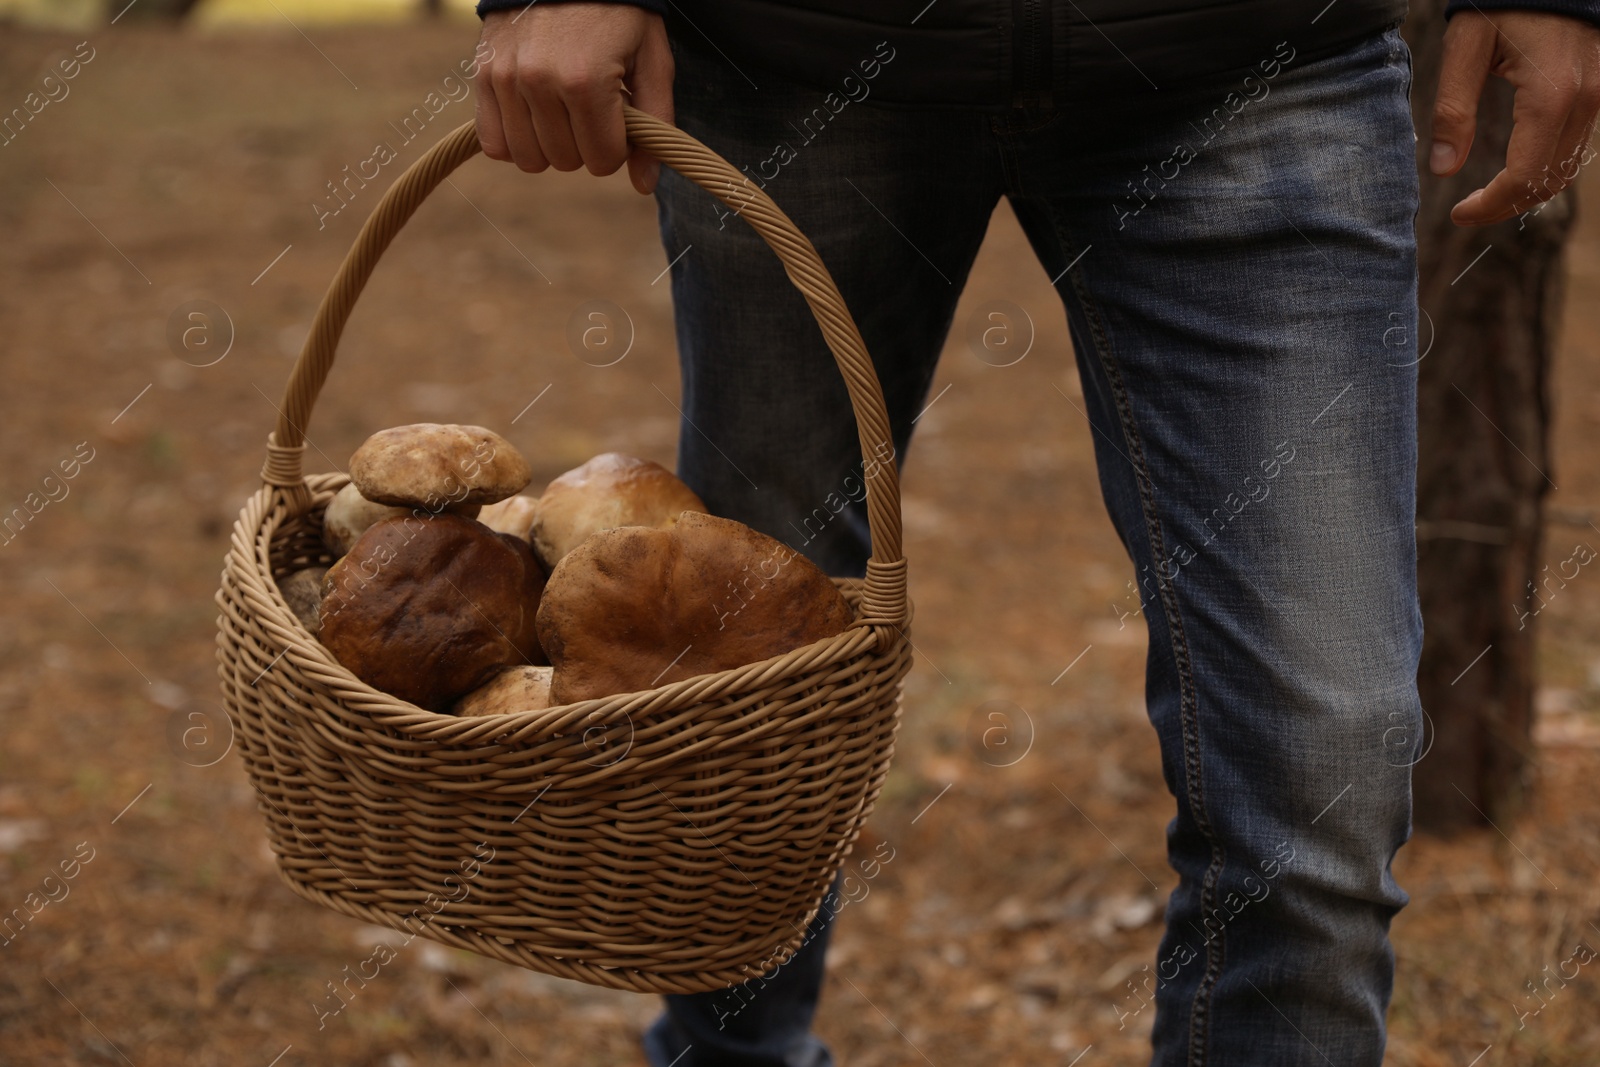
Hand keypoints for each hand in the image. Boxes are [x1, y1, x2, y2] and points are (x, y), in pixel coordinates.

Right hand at [474, 3, 673, 194]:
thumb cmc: (619, 12)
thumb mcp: (652, 59)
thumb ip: (655, 123)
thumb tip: (645, 186)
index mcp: (587, 81)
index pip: (602, 161)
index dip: (617, 146)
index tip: (619, 117)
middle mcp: (540, 82)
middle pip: (567, 162)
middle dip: (586, 144)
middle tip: (592, 107)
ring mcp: (506, 79)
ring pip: (530, 159)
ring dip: (551, 145)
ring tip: (563, 110)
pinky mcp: (483, 76)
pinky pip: (494, 143)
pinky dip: (515, 141)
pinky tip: (534, 118)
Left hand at [1430, 10, 1599, 225]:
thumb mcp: (1465, 47)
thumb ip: (1452, 109)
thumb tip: (1442, 168)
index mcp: (1551, 95)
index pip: (1525, 177)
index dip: (1490, 206)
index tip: (1458, 213)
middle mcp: (1587, 99)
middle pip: (1550, 180)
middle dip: (1507, 205)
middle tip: (1468, 209)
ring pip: (1568, 166)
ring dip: (1528, 189)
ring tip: (1487, 194)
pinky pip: (1577, 143)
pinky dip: (1547, 165)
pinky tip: (1514, 166)